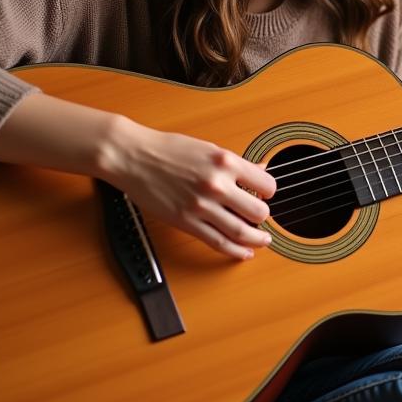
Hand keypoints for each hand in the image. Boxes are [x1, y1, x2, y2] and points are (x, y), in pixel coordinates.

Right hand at [103, 118, 276, 260]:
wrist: (133, 156)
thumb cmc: (167, 149)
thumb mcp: (208, 148)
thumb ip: (236, 163)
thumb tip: (260, 170)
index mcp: (226, 161)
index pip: (266, 185)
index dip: (269, 193)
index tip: (265, 196)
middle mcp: (217, 184)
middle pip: (258, 212)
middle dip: (264, 218)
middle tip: (262, 219)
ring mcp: (202, 205)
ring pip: (241, 232)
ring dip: (257, 240)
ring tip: (262, 241)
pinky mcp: (186, 222)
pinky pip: (218, 242)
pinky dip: (236, 251)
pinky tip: (244, 252)